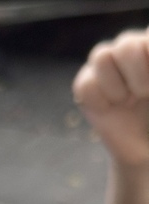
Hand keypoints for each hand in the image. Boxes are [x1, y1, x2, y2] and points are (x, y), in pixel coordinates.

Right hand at [73, 29, 148, 166]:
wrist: (141, 141)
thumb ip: (148, 75)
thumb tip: (136, 76)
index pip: (146, 38)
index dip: (148, 60)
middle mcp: (129, 48)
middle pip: (126, 45)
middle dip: (137, 74)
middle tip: (144, 94)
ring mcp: (105, 64)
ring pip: (101, 56)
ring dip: (115, 86)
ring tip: (125, 101)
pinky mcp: (85, 84)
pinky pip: (85, 84)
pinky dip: (98, 101)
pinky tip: (108, 109)